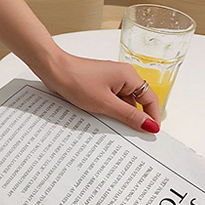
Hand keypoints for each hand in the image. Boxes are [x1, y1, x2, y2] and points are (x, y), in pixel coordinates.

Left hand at [35, 50, 160, 132]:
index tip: (151, 132)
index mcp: (129, 76)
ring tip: (107, 123)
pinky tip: (99, 117)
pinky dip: (106, 109)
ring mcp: (109, 80)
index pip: (150, 99)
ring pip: (121, 102)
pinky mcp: (98, 84)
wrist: (52, 70)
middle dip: (132, 117)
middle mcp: (122, 76)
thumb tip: (151, 125)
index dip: (152, 116)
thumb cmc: (76, 81)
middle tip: (128, 133)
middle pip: (135, 101)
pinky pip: (109, 99)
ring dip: (117, 114)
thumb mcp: (106, 103)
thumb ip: (129, 116)